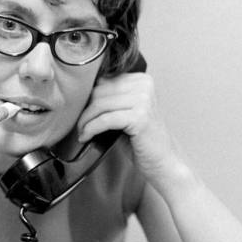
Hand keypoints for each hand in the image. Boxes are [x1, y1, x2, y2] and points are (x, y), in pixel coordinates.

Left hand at [77, 71, 186, 193]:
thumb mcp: (126, 112)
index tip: (78, 112)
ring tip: (81, 132)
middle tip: (77, 125)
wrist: (163, 162)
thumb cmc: (142, 140)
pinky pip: (105, 119)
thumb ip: (110, 98)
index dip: (87, 97)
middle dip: (83, 109)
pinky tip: (86, 137)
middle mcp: (144, 85)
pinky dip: (91, 129)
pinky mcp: (139, 117)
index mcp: (141, 80)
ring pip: (99, 104)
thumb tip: (79, 94)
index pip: (103, 80)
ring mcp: (143, 100)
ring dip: (85, 120)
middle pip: (99, 91)